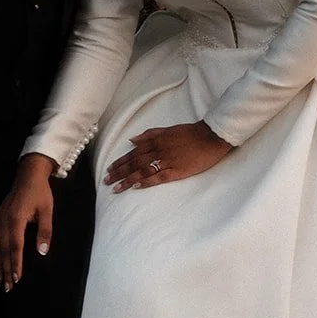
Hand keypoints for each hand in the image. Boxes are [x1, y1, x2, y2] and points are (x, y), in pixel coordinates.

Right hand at [0, 153, 56, 291]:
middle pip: (3, 250)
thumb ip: (44, 231)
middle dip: (5, 270)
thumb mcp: (46, 210)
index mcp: (17, 219)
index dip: (15, 264)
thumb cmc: (40, 193)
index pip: (15, 247)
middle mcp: (5, 221)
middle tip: (6, 288)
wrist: (28, 175)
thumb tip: (42, 252)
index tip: (16, 279)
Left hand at [104, 121, 230, 192]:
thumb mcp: (168, 129)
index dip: (120, 161)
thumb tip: (132, 140)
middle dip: (119, 172)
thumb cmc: (190, 133)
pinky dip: (146, 182)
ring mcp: (167, 161)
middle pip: (134, 163)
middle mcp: (158, 150)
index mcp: (156, 140)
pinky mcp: (177, 171)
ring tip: (116, 188)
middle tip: (106, 181)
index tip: (109, 169)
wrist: (210, 137)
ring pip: (143, 171)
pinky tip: (136, 187)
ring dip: (128, 180)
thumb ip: (150, 134)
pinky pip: (158, 177)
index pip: (133, 153)